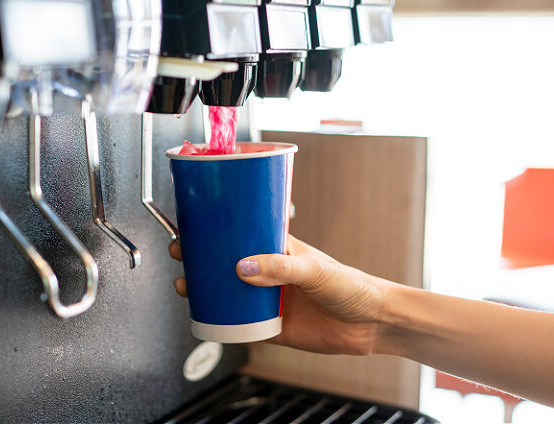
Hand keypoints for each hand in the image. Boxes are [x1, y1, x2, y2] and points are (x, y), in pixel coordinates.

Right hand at [169, 236, 388, 354]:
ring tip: (186, 287)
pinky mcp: (270, 326)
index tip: (194, 227)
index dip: (216, 230)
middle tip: (182, 256)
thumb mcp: (315, 270)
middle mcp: (269, 272)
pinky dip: (221, 321)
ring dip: (204, 290)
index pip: (241, 234)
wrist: (371, 324)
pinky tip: (207, 318)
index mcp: (279, 249)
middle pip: (226, 263)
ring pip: (227, 293)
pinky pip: (239, 324)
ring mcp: (268, 299)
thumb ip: (281, 267)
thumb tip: (243, 268)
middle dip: (201, 259)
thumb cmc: (352, 286)